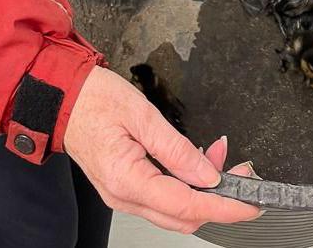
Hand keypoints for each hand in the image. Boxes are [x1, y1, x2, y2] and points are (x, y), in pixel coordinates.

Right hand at [64, 66, 259, 233]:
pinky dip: (186, 183)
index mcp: (126, 179)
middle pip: (184, 216)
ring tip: (220, 154)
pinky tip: (197, 159)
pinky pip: (163, 196)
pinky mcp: (126, 187)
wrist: (62, 97)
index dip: (224, 206)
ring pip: (175, 209)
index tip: (250, 203)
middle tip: (242, 171)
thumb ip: (176, 147)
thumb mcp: (141, 113)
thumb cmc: (93, 99)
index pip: (186, 205)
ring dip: (203, 189)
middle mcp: (124, 196)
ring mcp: (123, 195)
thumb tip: (208, 174)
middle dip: (219, 199)